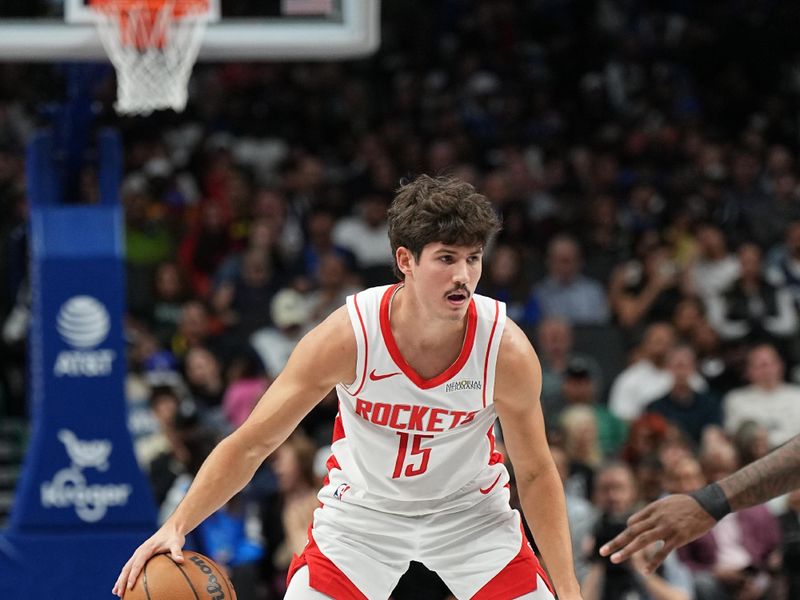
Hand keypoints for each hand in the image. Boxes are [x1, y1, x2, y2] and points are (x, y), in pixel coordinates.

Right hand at [112, 525, 185, 596]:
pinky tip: (126, 585)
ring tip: (117, 592)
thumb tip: (181, 560)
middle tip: (119, 594)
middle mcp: (139, 552)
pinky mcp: (141, 556)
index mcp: (146, 549)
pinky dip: (126, 576)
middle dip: (122, 581)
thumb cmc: (174, 537)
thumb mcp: (176, 543)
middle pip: (127, 568)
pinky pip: (131, 567)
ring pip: (126, 568)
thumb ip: (177, 552)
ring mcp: (139, 554)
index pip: (137, 564)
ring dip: (120, 580)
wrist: (172, 529)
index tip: (130, 587)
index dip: (133, 576)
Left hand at [598, 494, 714, 572]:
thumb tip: (637, 521)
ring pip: (642, 540)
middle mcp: (656, 518)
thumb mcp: (665, 502)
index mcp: (652, 508)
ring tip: (615, 560)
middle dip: (616, 542)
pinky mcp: (678, 537)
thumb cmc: (686, 504)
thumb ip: (652, 511)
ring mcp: (666, 528)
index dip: (628, 532)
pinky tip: (645, 571)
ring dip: (626, 551)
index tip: (624, 540)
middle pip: (631, 531)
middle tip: (602, 551)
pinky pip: (662, 552)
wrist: (707, 504)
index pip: (633, 522)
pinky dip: (653, 562)